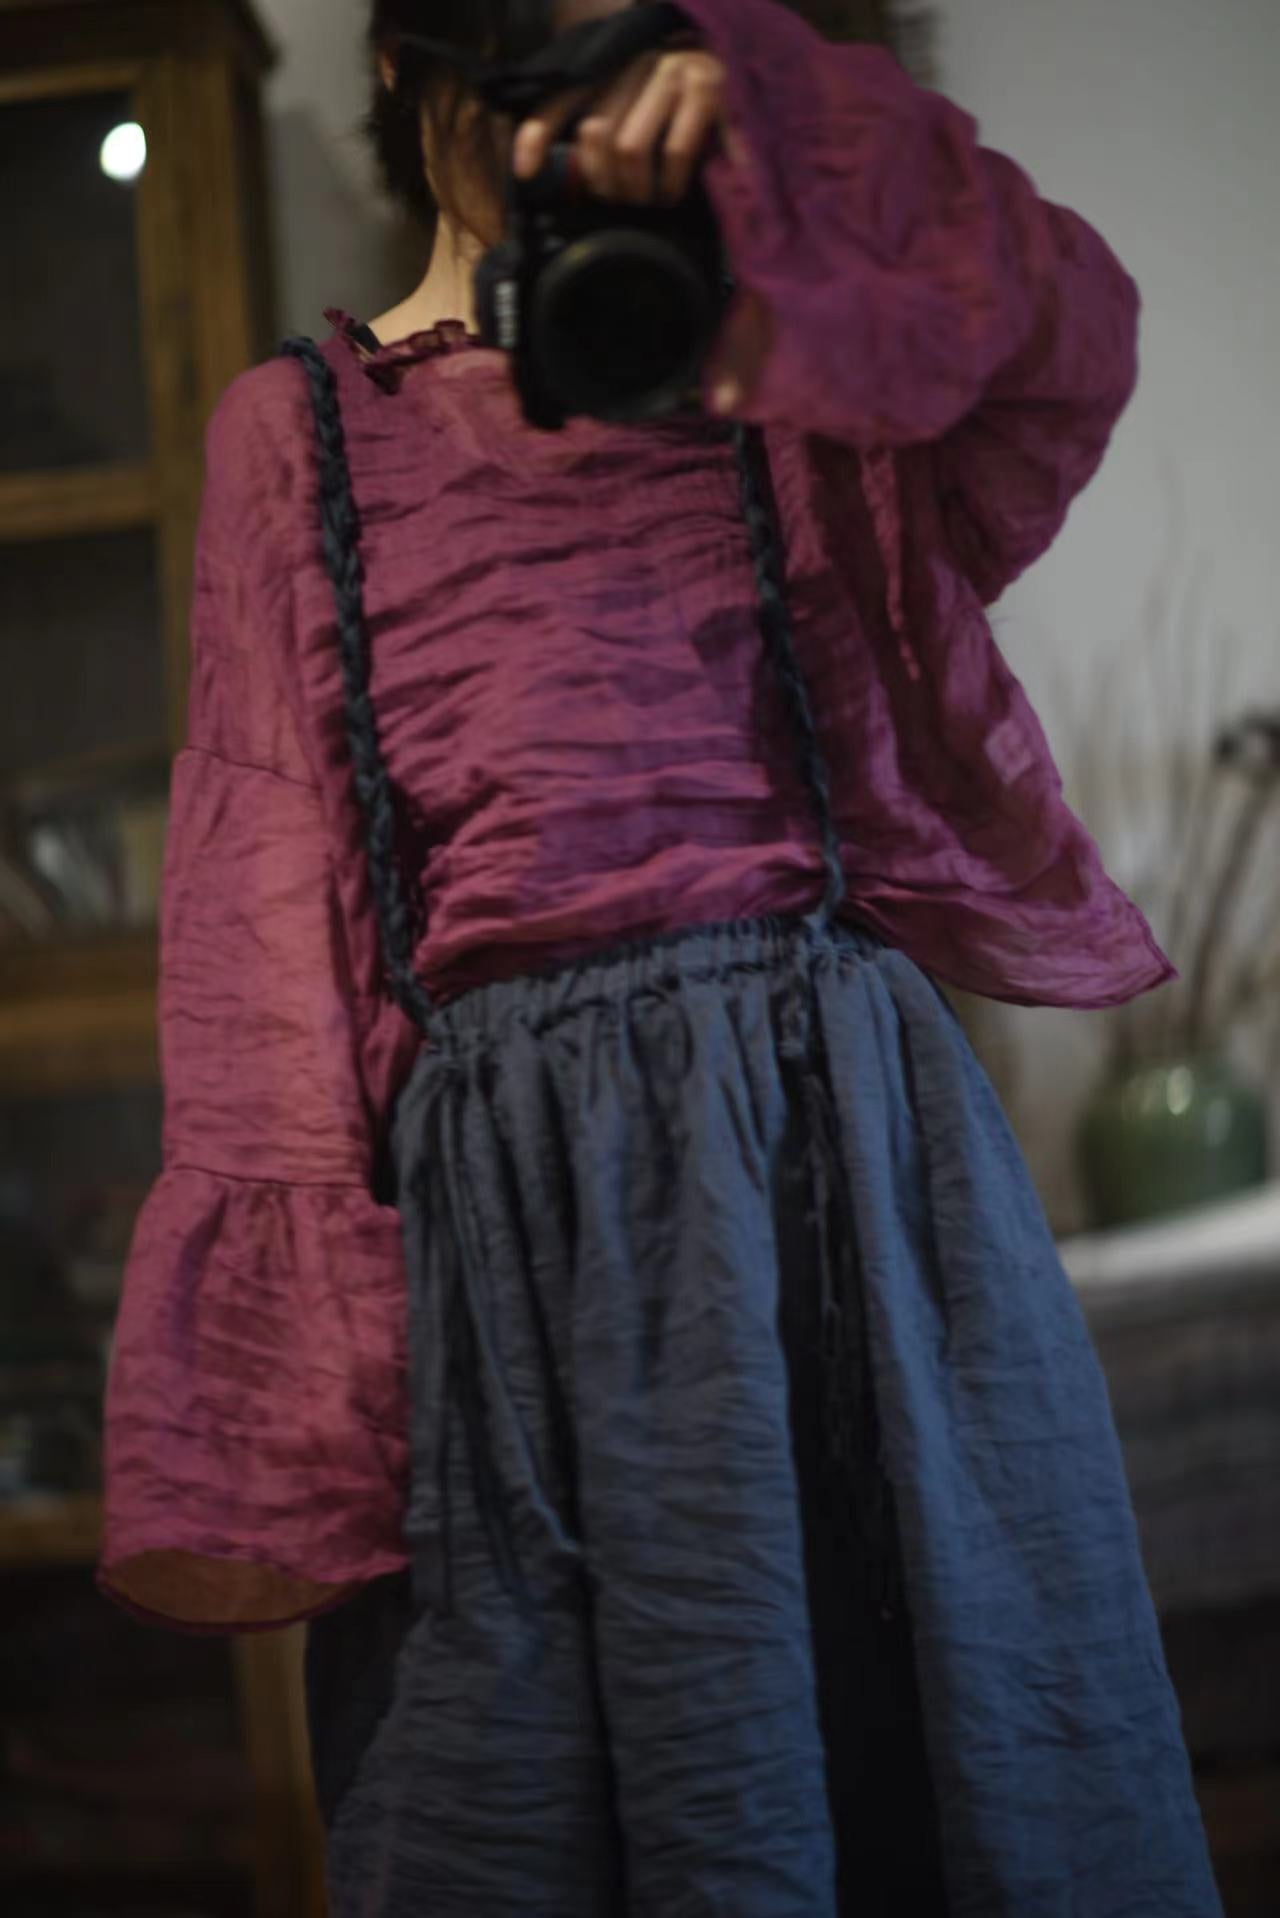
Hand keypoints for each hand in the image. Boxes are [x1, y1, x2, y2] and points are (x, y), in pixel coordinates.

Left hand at [512, 47, 729, 206]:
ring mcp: (672, 73)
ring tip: (650, 200)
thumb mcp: (634, 106)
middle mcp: (637, 64)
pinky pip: (674, 151)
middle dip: (604, 182)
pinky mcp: (707, 90)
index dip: (538, 134)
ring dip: (637, 188)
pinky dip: (670, 183)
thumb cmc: (681, 102)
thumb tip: (550, 169)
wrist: (744, 65)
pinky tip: (673, 193)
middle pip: (595, 135)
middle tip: (621, 201)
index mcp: (613, 67)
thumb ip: (599, 127)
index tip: (526, 172)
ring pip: (630, 147)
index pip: (561, 97)